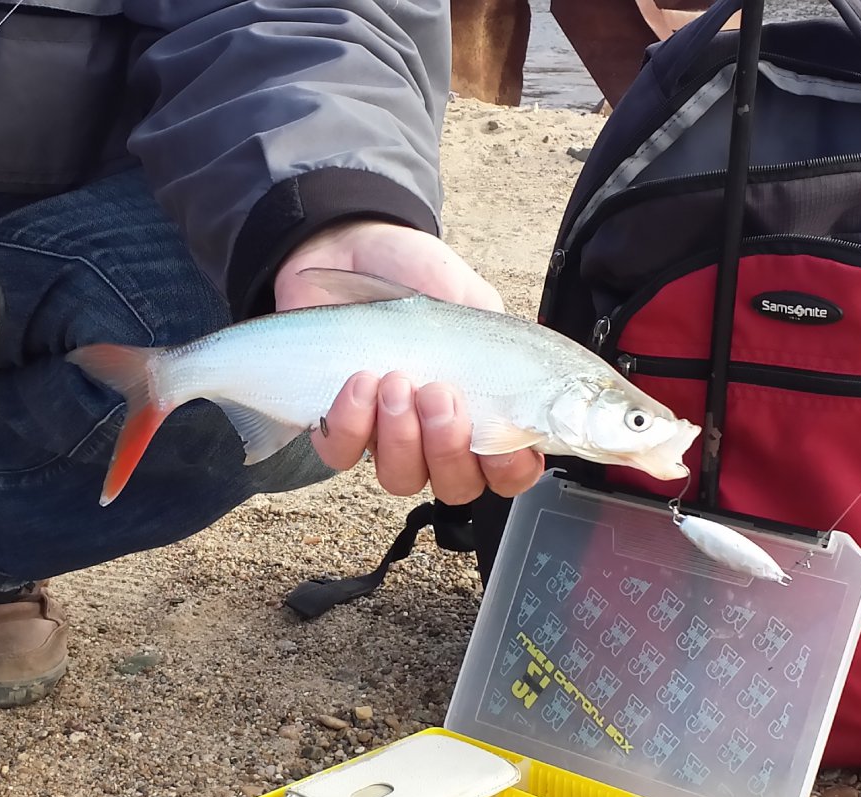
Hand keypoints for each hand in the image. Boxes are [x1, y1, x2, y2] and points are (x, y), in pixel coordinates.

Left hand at [275, 219, 544, 503]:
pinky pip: (342, 453)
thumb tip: (522, 378)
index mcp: (483, 413)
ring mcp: (386, 437)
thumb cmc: (417, 274)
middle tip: (440, 394)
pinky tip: (359, 382)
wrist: (350, 246)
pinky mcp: (337, 427)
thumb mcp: (472, 300)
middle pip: (455, 487)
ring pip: (400, 477)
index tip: (502, 436)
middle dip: (449, 448)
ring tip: (397, 380)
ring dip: (402, 436)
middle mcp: (437, 437)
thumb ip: (501, 344)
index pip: (509, 472)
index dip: (510, 468)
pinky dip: (352, 423)